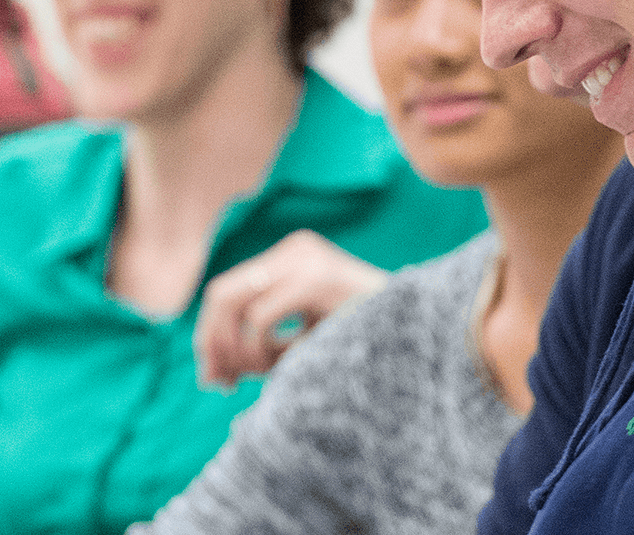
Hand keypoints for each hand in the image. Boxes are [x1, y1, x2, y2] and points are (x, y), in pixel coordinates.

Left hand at [193, 230, 384, 386]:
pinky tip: (277, 365)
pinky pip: (259, 318)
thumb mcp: (305, 340)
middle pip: (221, 293)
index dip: (211, 334)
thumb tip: (211, 371)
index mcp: (291, 257)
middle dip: (212, 342)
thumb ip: (262, 345)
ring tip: (253, 376)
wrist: (422, 337)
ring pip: (232, 302)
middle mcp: (294, 249)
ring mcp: (304, 260)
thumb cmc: (364, 344)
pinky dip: (257, 348)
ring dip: (234, 348)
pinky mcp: (315, 280)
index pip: (228, 290)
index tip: (214, 376)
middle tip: (217, 383)